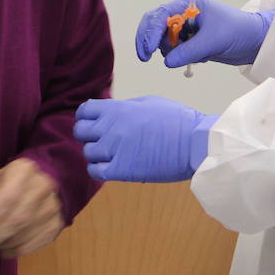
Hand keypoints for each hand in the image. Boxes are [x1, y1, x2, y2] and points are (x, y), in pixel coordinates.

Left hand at [0, 158, 63, 258]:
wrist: (45, 180)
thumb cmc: (12, 182)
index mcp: (24, 170)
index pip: (6, 199)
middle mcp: (43, 187)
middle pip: (16, 220)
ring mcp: (53, 208)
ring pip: (22, 236)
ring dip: (0, 245)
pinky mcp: (57, 226)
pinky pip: (31, 246)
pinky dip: (12, 252)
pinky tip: (3, 248)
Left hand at [74, 96, 217, 182]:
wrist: (194, 143)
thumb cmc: (176, 121)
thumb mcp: (148, 102)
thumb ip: (125, 107)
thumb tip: (111, 112)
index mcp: (118, 109)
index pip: (84, 111)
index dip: (86, 116)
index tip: (92, 122)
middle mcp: (111, 128)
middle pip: (80, 131)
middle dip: (87, 135)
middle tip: (100, 139)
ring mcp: (115, 150)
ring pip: (87, 152)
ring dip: (96, 153)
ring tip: (110, 154)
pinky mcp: (121, 170)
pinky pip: (95, 171)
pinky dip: (98, 169)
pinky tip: (109, 167)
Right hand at [135, 0, 274, 67]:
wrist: (255, 42)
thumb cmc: (238, 31)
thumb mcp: (213, 40)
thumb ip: (188, 51)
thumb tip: (167, 62)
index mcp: (188, 5)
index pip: (160, 16)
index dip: (150, 32)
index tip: (148, 49)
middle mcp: (183, 15)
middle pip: (154, 25)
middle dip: (148, 40)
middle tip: (145, 57)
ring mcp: (185, 29)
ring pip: (163, 41)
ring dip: (169, 51)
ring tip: (192, 56)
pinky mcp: (190, 42)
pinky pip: (174, 51)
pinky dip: (179, 57)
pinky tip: (198, 58)